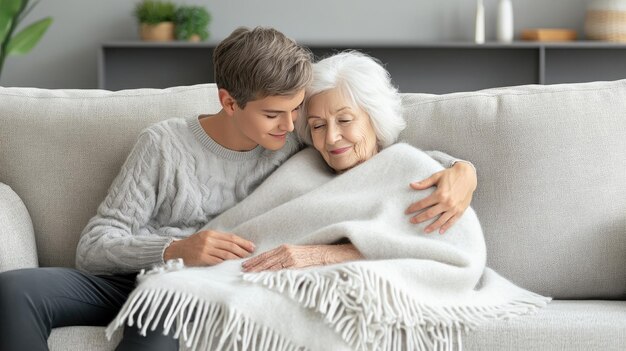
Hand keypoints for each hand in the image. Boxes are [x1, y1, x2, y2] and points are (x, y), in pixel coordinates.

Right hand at [163, 230, 254, 265]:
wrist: (175, 251)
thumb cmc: (192, 246)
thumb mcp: (204, 238)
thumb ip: (218, 240)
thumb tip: (236, 246)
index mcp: (211, 233)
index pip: (231, 237)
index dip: (243, 242)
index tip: (252, 247)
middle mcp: (209, 240)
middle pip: (231, 245)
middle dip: (243, 250)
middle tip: (251, 255)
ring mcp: (205, 249)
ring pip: (226, 254)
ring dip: (237, 258)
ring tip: (244, 261)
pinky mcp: (202, 258)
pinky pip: (218, 261)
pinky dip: (227, 264)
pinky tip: (232, 266)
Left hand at [242, 244, 361, 271]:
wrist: (328, 254)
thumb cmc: (313, 257)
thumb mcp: (297, 256)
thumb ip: (286, 260)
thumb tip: (274, 269)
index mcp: (285, 248)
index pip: (266, 255)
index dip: (254, 260)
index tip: (244, 265)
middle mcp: (286, 250)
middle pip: (265, 258)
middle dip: (253, 264)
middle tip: (242, 270)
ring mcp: (290, 256)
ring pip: (271, 263)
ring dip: (259, 268)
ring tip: (249, 273)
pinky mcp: (296, 262)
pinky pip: (281, 268)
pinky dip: (271, 271)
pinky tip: (264, 275)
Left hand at [405, 161, 476, 233]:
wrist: (468, 175)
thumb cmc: (450, 175)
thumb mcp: (436, 177)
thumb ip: (424, 183)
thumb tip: (411, 185)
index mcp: (440, 194)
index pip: (423, 204)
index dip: (413, 208)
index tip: (407, 211)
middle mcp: (447, 203)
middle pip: (429, 214)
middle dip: (419, 218)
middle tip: (411, 221)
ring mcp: (454, 208)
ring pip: (440, 221)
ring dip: (431, 227)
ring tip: (424, 230)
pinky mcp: (460, 211)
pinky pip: (452, 221)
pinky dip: (446, 227)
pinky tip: (440, 231)